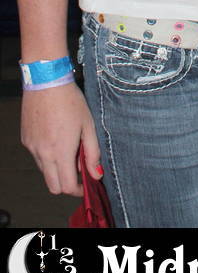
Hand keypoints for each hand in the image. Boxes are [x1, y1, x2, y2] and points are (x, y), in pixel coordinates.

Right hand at [21, 81, 101, 195]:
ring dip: (56, 168)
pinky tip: (56, 137)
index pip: (66, 186)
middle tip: (78, 169)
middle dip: (66, 184)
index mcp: (61, 152)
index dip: (77, 190)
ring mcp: (32, 147)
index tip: (86, 184)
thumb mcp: (88, 125)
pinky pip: (37, 156)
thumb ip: (93, 153)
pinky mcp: (25, 140)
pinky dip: (47, 155)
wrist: (47, 82)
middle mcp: (43, 154)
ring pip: (44, 171)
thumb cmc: (70, 101)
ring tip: (68, 147)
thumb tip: (96, 174)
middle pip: (53, 186)